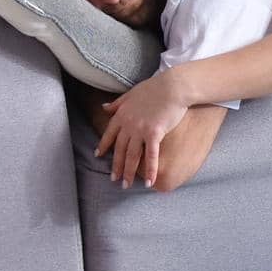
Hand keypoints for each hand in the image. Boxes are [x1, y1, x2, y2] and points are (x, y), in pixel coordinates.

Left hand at [95, 71, 190, 188]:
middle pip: (120, 149)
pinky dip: (149, 169)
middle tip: (114, 179)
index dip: (103, 145)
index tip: (98, 155)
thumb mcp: (131, 93)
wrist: (173, 86)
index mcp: (122, 114)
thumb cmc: (155, 87)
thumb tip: (103, 107)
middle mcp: (128, 124)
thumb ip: (117, 103)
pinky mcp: (155, 133)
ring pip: (132, 155)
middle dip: (116, 165)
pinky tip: (149, 182)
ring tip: (126, 185)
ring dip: (129, 172)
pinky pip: (151, 155)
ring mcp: (140, 130)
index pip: (109, 133)